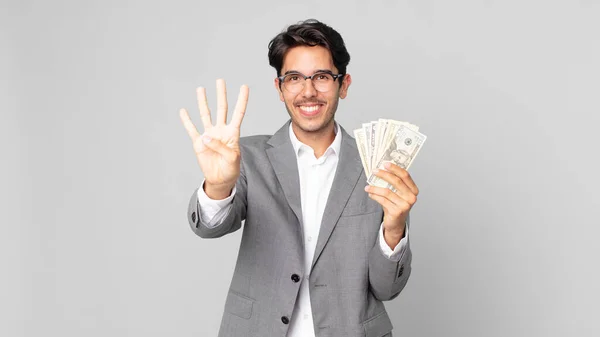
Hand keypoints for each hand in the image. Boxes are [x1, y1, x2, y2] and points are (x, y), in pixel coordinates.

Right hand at [179, 79, 248, 198]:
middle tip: (220, 80)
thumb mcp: (232, 158)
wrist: (220, 179)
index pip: (238, 113)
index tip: (244, 86)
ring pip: (206, 115)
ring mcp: (209, 135)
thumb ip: (221, 147)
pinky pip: (192, 130)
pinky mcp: (199, 143)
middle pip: (221, 109)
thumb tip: (206, 137)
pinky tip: (183, 111)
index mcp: (232, 133)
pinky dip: (187, 121)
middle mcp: (220, 131)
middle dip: (221, 94)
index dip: (242, 100)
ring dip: (203, 102)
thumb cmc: (231, 168)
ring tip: (200, 89)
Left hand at [364, 162, 418, 246]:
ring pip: (387, 191)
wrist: (396, 223)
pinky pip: (382, 200)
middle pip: (396, 182)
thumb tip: (381, 169)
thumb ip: (393, 183)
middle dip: (384, 175)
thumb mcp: (398, 193)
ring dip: (375, 188)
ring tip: (368, 187)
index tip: (385, 164)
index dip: (395, 168)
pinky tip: (370, 194)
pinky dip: (374, 196)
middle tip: (374, 171)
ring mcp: (405, 205)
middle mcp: (411, 197)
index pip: (405, 175)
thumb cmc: (396, 205)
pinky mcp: (397, 212)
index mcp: (414, 190)